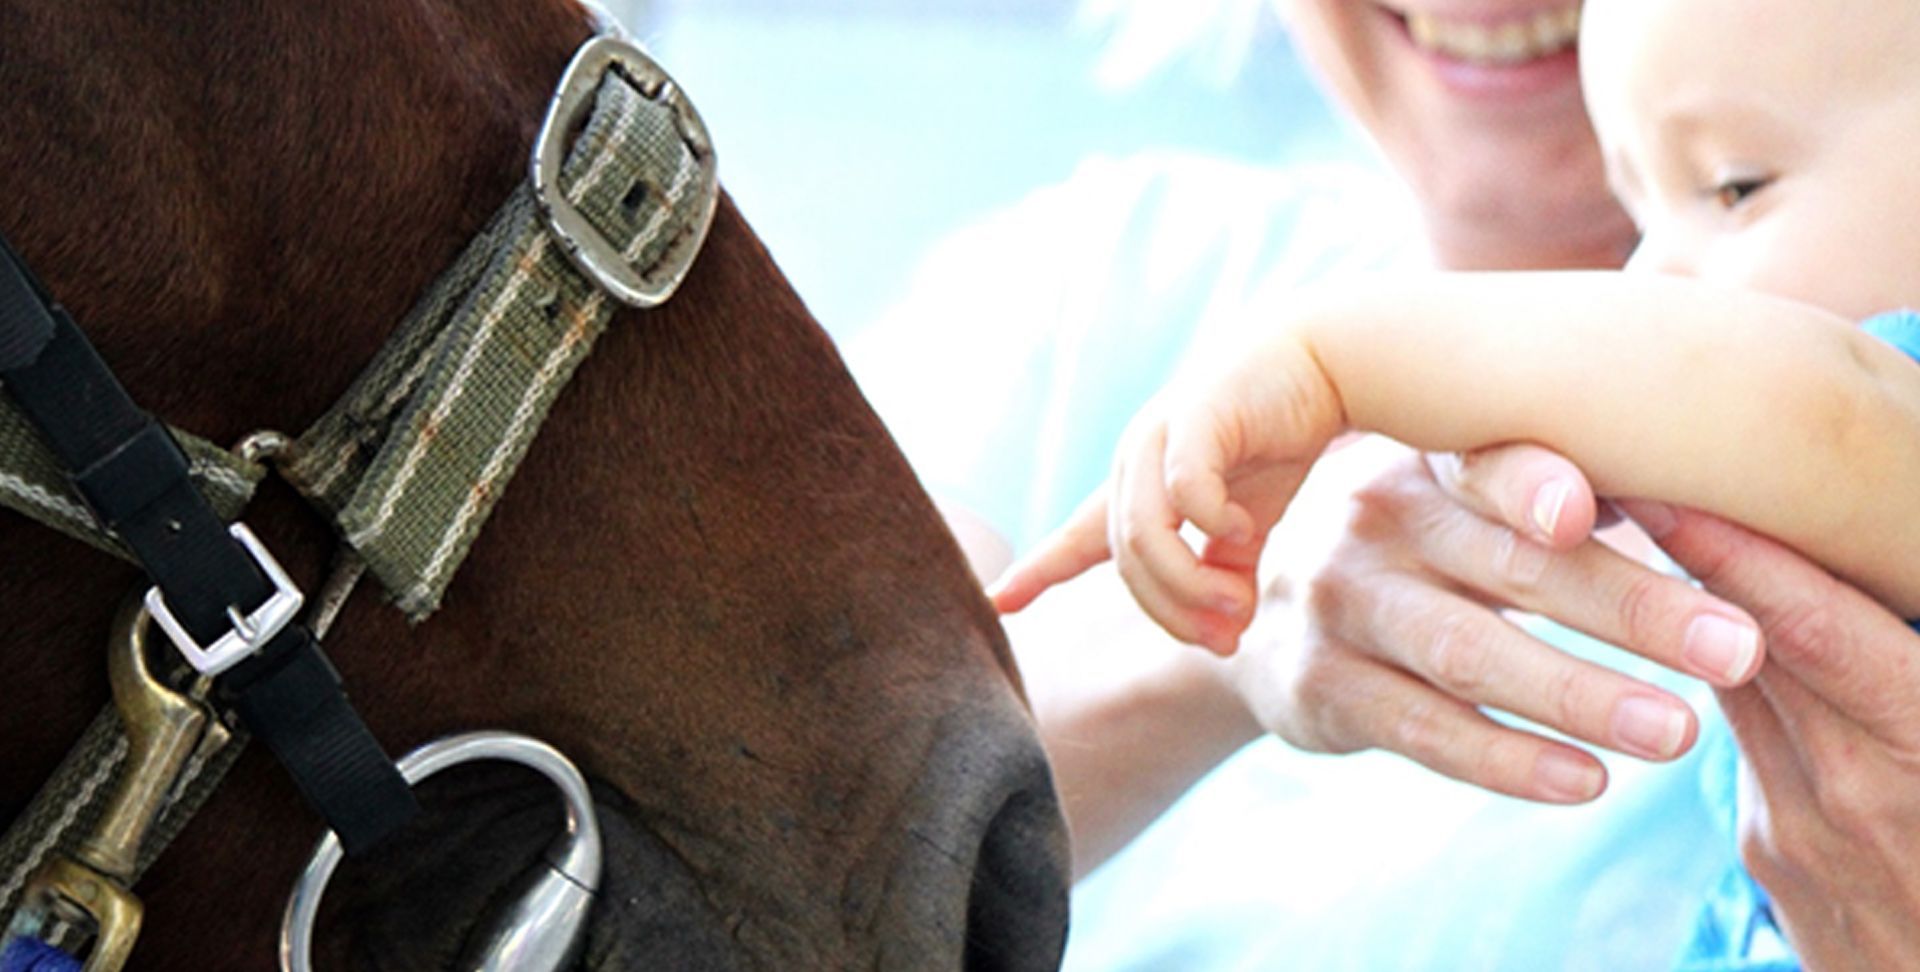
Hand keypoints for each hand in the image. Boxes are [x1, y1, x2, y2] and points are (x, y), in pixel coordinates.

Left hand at [991, 338, 1344, 653]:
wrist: (1322, 362)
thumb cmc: (1277, 440)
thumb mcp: (1248, 523)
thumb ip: (1228, 576)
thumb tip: (1226, 638)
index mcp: (1139, 486)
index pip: (1079, 537)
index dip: (1039, 571)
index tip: (998, 602)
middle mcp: (1135, 461)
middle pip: (1127, 560)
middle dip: (1175, 611)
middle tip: (1226, 640)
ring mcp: (1158, 436)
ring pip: (1142, 534)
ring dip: (1189, 584)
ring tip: (1237, 606)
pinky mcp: (1196, 416)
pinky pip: (1184, 489)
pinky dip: (1212, 521)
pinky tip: (1245, 529)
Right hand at [1214, 438, 1767, 801]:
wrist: (1248, 603)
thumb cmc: (1413, 538)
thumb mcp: (1454, 491)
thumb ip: (1553, 486)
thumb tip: (1716, 486)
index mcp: (1422, 457)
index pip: (1491, 465)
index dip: (1550, 486)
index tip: (1639, 515)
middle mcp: (1370, 517)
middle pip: (1509, 567)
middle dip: (1633, 609)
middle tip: (1738, 651)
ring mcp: (1337, 600)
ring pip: (1468, 654)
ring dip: (1579, 696)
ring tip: (1678, 734)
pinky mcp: (1318, 685)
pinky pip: (1423, 728)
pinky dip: (1507, 760)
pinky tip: (1586, 780)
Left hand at [1627, 501, 1919, 970]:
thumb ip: (1914, 659)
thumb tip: (1897, 589)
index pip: (1812, 633)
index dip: (1738, 555)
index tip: (1672, 488)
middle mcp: (1851, 788)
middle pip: (1749, 644)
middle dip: (1694, 560)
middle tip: (1634, 469)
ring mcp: (1800, 827)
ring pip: (1734, 688)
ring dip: (1695, 611)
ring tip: (1655, 518)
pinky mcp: (1774, 855)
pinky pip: (1745, 743)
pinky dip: (1732, 681)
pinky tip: (1703, 624)